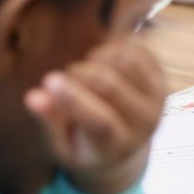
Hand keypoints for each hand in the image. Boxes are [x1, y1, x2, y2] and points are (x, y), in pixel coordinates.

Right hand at [25, 36, 166, 193]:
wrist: (124, 144)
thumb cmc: (85, 145)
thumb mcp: (62, 146)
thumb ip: (49, 122)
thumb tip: (33, 97)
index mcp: (119, 146)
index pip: (100, 121)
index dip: (73, 99)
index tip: (47, 80)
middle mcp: (146, 122)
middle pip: (110, 86)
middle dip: (77, 74)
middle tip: (59, 79)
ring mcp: (158, 96)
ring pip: (126, 61)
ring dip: (96, 58)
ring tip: (81, 70)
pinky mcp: (160, 74)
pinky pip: (137, 49)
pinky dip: (112, 47)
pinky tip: (98, 60)